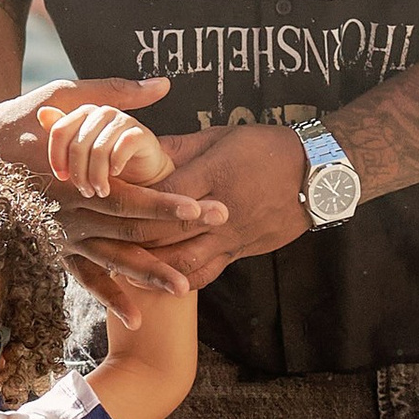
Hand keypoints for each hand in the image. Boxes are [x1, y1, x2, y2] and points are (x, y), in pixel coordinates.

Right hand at [0, 78, 226, 299]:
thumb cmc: (21, 116)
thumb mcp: (63, 92)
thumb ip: (115, 93)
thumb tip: (163, 83)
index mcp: (73, 179)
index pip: (127, 196)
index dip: (164, 204)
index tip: (200, 206)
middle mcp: (69, 212)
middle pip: (129, 230)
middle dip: (174, 233)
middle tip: (217, 229)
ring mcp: (62, 235)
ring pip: (112, 261)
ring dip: (147, 276)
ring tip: (184, 288)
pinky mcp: (57, 248)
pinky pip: (86, 279)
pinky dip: (110, 298)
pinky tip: (137, 319)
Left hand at [40, 93, 172, 198]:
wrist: (142, 173)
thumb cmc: (106, 163)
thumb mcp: (79, 154)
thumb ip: (61, 135)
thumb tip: (42, 113)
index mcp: (83, 114)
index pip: (59, 131)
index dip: (57, 157)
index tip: (62, 177)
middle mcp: (101, 112)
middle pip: (78, 144)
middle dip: (79, 173)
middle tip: (85, 191)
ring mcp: (122, 120)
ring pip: (98, 149)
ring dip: (97, 175)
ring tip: (100, 190)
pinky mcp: (139, 132)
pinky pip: (121, 147)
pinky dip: (115, 165)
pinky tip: (115, 175)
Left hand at [63, 124, 306, 304]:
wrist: (320, 175)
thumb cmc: (269, 147)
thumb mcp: (222, 136)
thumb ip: (180, 146)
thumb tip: (139, 146)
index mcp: (213, 176)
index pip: (161, 196)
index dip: (129, 201)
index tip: (102, 199)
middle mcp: (220, 213)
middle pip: (165, 235)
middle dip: (129, 240)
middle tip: (98, 240)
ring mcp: (232, 238)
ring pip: (183, 264)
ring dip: (151, 269)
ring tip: (122, 268)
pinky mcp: (242, 253)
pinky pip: (206, 274)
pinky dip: (180, 280)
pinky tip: (160, 282)